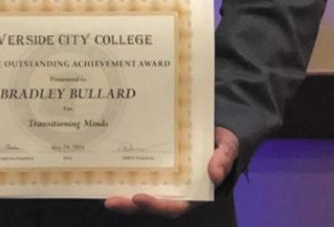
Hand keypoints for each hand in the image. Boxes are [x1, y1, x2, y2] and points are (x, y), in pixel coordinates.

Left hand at [103, 126, 238, 218]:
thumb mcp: (227, 146)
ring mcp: (163, 180)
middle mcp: (176, 189)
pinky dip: (123, 179)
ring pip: (141, 194)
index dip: (157, 205)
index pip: (174, 205)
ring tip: (106, 196)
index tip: (140, 198)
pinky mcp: (154, 168)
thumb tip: (215, 175)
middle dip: (131, 205)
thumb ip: (223, 158)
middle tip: (112, 201)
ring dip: (124, 198)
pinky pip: (138, 176)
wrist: (213, 127)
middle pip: (152, 204)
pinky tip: (107, 175)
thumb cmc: (220, 141)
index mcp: (194, 191)